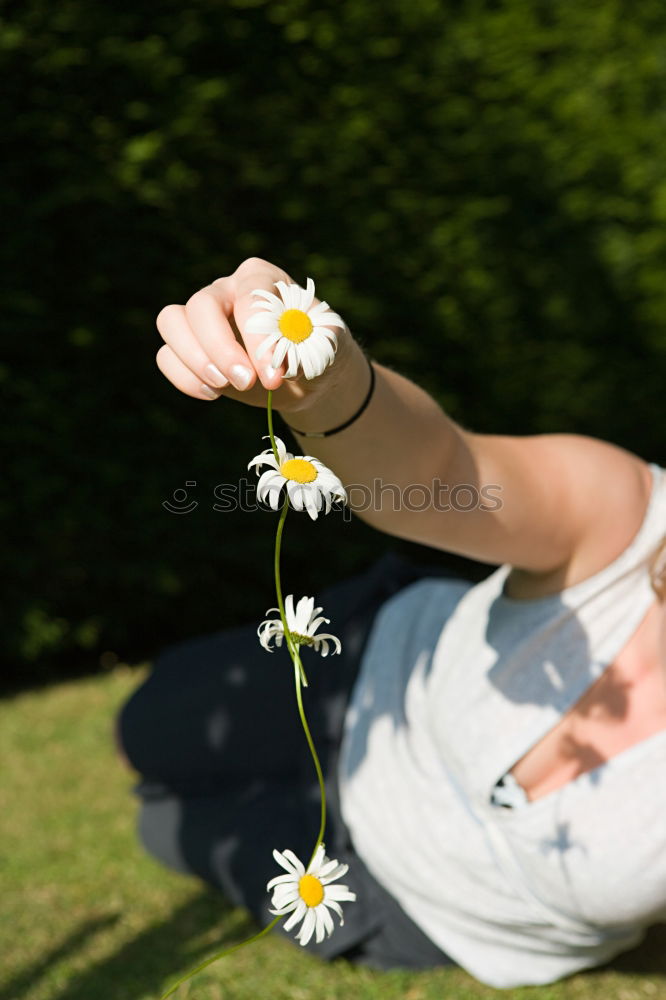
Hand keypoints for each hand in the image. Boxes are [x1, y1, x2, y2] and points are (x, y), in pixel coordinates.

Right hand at [155, 257, 356, 415]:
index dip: (257, 340)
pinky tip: (215, 394)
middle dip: (220, 349)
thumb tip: (281, 357)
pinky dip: (184, 379)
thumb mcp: (326, 347)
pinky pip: (166, 356)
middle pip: (201, 306)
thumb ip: (311, 345)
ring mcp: (202, 317)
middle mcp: (225, 289)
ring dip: (194, 361)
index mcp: (260, 278)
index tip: (273, 377)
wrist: (305, 378)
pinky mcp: (188, 347)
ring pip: (172, 323)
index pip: (248, 298)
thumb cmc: (317, 352)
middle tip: (245, 382)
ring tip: (225, 387)